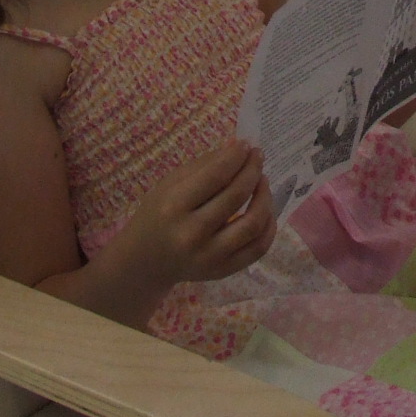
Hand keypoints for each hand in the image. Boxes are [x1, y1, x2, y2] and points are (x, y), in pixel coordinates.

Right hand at [117, 139, 275, 288]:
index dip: (236, 157)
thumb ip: (205, 165)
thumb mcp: (170, 184)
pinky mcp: (223, 271)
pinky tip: (266, 209)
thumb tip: (239, 148)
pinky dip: (269, 226)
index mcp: (174, 207)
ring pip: (253, 224)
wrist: (146, 260)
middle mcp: (192, 234)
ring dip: (265, 197)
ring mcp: (210, 257)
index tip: (247, 145)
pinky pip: (258, 248)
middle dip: (253, 171)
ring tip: (262, 181)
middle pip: (236, 196)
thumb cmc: (158, 214)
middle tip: (257, 157)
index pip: (216, 176)